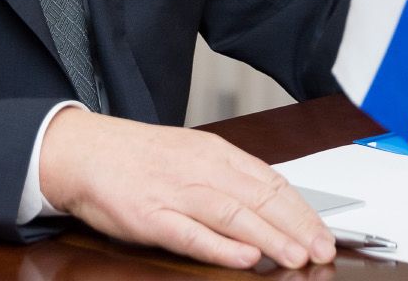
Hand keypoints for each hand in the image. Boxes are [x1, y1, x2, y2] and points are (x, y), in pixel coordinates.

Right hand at [38, 108, 336, 270]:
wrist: (83, 151)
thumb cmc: (138, 157)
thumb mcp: (191, 154)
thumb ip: (228, 179)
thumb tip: (270, 207)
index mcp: (214, 152)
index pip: (270, 181)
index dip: (300, 210)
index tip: (323, 232)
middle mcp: (200, 169)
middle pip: (259, 198)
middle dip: (296, 227)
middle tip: (322, 250)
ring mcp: (175, 193)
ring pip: (233, 215)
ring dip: (269, 238)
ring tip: (295, 257)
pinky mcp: (150, 217)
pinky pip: (192, 233)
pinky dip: (221, 247)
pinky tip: (245, 257)